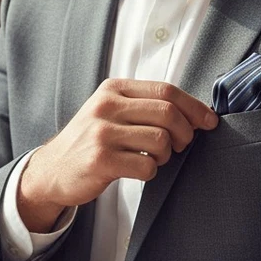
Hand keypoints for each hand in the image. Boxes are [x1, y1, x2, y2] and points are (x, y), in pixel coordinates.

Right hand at [19, 78, 217, 230]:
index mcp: (113, 89)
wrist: (52, 169)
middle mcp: (106, 107)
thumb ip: (143, 105)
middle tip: (183, 145)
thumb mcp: (109, 110)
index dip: (194, 106)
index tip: (209, 121)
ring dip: (167, 155)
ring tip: (155, 158)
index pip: (165, 90)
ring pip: (160, 140)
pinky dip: (151, 171)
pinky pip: (146, 166)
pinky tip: (139, 169)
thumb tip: (193, 112)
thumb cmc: (89, 141)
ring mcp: (102, 133)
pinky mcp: (100, 160)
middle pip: (168, 113)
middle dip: (186, 132)